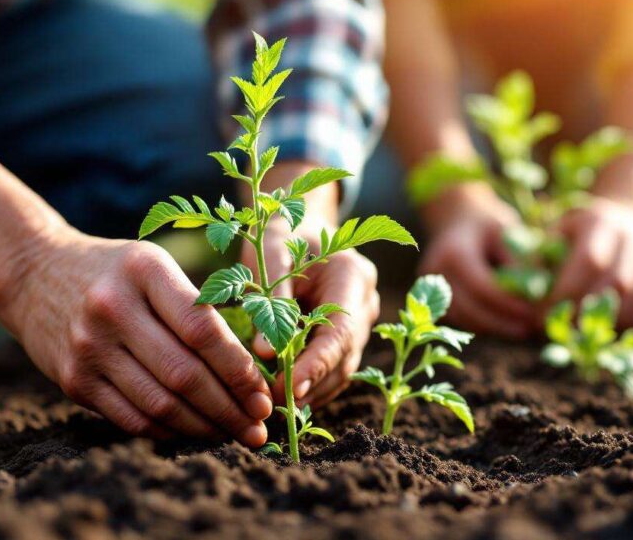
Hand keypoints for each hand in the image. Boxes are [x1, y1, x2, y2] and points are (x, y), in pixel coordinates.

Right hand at [0, 229, 272, 445]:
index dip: (239, 369)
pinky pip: (131, 418)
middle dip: (230, 408)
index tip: (264, 393)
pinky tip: (193, 433)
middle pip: (185, 373)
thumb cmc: (115, 272)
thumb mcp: (154, 266)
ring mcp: (88, 346)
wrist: (33, 272)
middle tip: (258, 427)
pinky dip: (169, 432)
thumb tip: (252, 369)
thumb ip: (197, 306)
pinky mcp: (72, 380)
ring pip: (160, 404)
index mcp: (144, 270)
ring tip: (233, 435)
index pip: (203, 329)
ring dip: (205, 428)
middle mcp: (112, 307)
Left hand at [241, 215, 379, 407]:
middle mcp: (366, 301)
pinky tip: (287, 399)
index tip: (290, 389)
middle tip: (274, 405)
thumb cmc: (281, 234)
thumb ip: (271, 299)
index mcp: (353, 275)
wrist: (299, 223)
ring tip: (277, 408)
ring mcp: (363, 320)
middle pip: (345, 355)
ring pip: (343, 368)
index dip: (317, 364)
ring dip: (312, 391)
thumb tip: (266, 354)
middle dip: (311, 384)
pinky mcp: (351, 335)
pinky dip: (314, 385)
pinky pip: (336, 367)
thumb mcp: (270, 254)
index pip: (340, 331)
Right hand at [419, 186, 534, 338]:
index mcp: (454, 252)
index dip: (508, 304)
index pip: (482, 287)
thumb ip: (520, 263)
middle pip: (470, 309)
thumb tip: (537, 298)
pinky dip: (482, 323)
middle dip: (502, 322)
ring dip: (493, 327)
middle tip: (531, 327)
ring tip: (521, 328)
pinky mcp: (432, 296)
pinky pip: (459, 317)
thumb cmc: (488, 224)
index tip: (533, 312)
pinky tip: (504, 323)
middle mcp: (436, 271)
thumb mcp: (509, 234)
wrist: (456, 218)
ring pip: (463, 318)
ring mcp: (429, 285)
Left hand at [549, 197, 632, 326]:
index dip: (567, 291)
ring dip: (604, 322)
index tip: (541, 313)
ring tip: (576, 331)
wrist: (620, 218)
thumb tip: (526, 295)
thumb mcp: (553, 234)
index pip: (590, 261)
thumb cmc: (574, 232)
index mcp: (601, 222)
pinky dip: (621, 322)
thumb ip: (540, 259)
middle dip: (582, 312)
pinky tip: (598, 327)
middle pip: (615, 284)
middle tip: (557, 329)